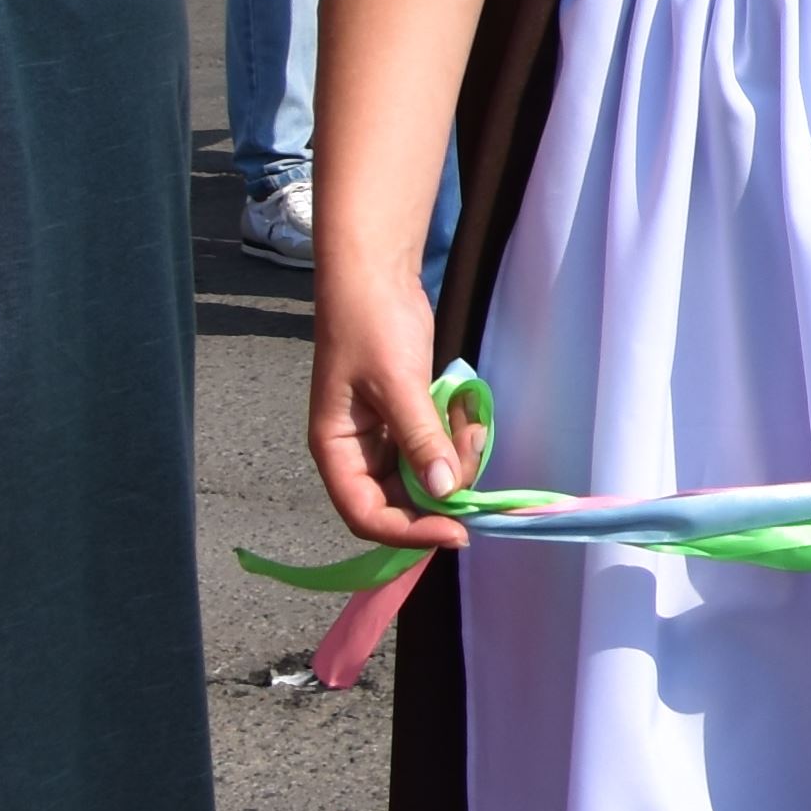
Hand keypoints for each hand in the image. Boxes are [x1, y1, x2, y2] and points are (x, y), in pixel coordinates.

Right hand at [309, 286, 473, 553]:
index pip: (366, 515)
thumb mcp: (397, 382)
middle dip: (443, 490)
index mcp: (336, 451)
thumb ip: (420, 437)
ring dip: (455, 460)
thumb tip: (445, 491)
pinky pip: (436, 447)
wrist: (375, 277)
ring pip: (425, 476)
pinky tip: (468, 413)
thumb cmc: (371, 326)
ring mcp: (383, 437)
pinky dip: (456, 438)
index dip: (409, 532)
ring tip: (472, 426)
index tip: (457, 530)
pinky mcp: (407, 419)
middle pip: (400, 503)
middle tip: (474, 456)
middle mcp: (357, 453)